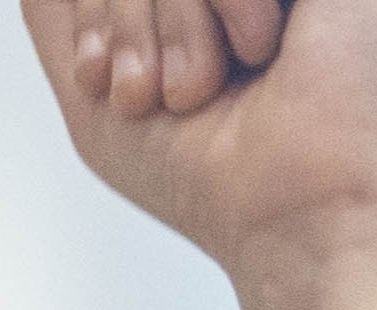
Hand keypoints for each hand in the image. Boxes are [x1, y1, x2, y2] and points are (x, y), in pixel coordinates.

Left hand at [21, 0, 376, 309]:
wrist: (310, 222)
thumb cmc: (221, 184)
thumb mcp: (102, 98)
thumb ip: (66, 17)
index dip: (96, 12)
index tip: (105, 80)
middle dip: (123, 14)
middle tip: (155, 93)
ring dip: (168, 18)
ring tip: (206, 85)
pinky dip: (218, 2)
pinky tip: (261, 52)